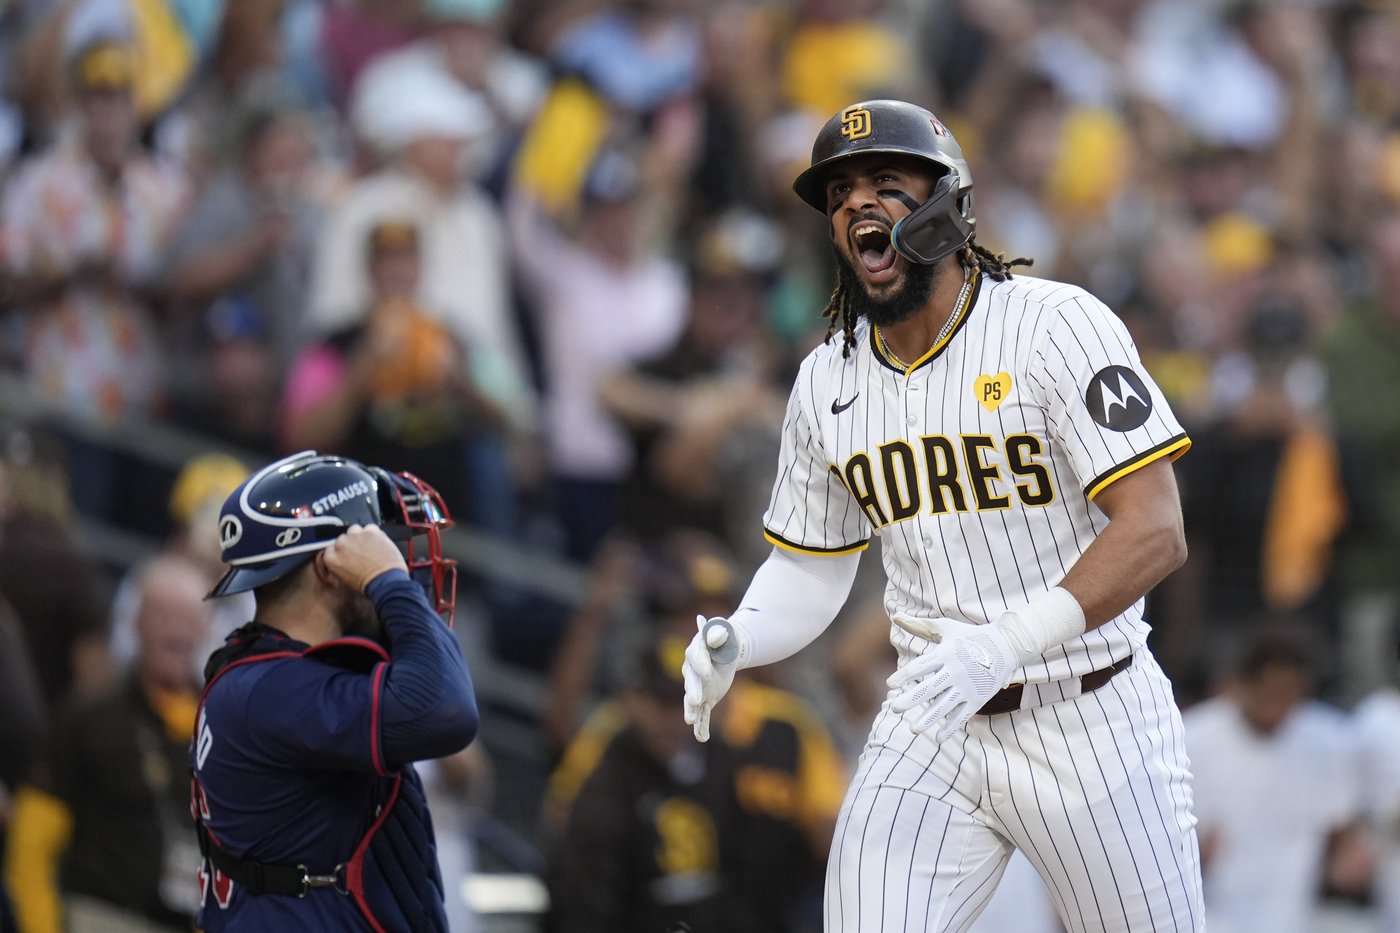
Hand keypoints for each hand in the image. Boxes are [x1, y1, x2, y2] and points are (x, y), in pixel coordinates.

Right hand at [320, 524, 406, 592]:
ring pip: (354, 530)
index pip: (330, 549)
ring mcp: (356, 536)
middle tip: (360, 554)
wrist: (386, 581)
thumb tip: (342, 561)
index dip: (340, 553)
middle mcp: (341, 544)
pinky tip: (377, 543)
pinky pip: (370, 528)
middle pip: (342, 539)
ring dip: (360, 537)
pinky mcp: (371, 531)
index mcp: (331, 557)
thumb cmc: (368, 584)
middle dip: (350, 545)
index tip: (346, 556)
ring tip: (368, 547)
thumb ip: (339, 566)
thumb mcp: (344, 580)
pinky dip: (373, 534)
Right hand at [682, 614, 737, 742]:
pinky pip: (702, 713)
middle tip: (697, 701)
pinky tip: (702, 737)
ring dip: (692, 711)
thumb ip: (719, 633)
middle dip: (694, 692)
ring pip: (692, 701)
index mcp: (696, 651)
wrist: (726, 650)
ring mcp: (697, 687)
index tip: (707, 672)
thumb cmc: (725, 637)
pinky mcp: (705, 698)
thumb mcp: (725, 631)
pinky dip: (702, 725)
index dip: (702, 665)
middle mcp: (692, 671)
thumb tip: (717, 635)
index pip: (697, 658)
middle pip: (691, 682)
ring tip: (691, 721)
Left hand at [886, 616, 1016, 739]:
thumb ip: (919, 626)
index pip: (920, 666)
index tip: (889, 683)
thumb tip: (895, 616)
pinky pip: (963, 715)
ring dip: (929, 718)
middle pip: (929, 688)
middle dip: (911, 699)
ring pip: (945, 706)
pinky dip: (951, 727)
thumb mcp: (945, 628)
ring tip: (913, 729)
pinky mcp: (978, 698)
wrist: (1007, 645)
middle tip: (894, 707)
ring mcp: (967, 686)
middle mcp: (955, 671)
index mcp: (945, 654)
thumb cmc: (971, 635)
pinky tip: (938, 737)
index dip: (904, 675)